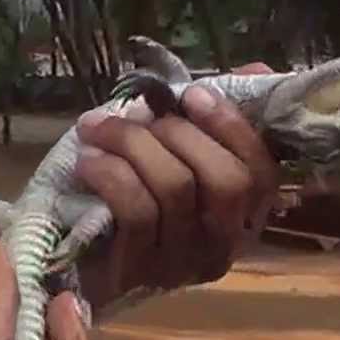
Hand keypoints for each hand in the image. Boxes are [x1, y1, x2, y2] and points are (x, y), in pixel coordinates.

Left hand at [71, 65, 280, 303]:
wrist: (78, 263)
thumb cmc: (138, 197)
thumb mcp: (178, 156)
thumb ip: (217, 119)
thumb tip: (256, 69)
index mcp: (245, 215)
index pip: (261, 172)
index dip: (231, 127)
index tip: (192, 93)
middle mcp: (223, 245)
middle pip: (223, 181)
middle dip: (178, 133)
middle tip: (136, 115)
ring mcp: (182, 263)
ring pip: (174, 189)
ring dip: (133, 145)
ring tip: (97, 129)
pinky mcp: (139, 270)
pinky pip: (135, 212)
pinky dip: (111, 175)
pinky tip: (88, 160)